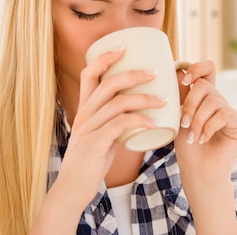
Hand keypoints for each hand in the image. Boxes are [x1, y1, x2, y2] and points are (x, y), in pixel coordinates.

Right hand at [56, 47, 164, 203]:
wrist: (72, 189)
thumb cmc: (91, 160)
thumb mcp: (100, 134)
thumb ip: (113, 121)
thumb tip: (137, 112)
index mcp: (84, 108)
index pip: (89, 74)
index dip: (105, 57)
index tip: (124, 47)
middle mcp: (85, 114)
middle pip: (108, 83)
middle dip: (134, 74)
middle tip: (155, 72)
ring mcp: (89, 128)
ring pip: (118, 102)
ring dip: (144, 98)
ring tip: (164, 100)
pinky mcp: (96, 143)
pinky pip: (121, 125)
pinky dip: (140, 120)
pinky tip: (155, 122)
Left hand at [174, 61, 236, 184]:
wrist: (198, 172)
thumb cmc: (187, 147)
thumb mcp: (179, 118)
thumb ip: (182, 96)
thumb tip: (178, 71)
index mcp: (204, 97)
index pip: (207, 70)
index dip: (197, 68)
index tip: (184, 81)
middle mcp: (219, 102)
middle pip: (205, 86)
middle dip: (190, 104)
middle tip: (183, 123)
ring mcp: (230, 113)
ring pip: (213, 102)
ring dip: (198, 120)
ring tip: (193, 137)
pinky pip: (223, 115)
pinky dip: (209, 128)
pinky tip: (203, 139)